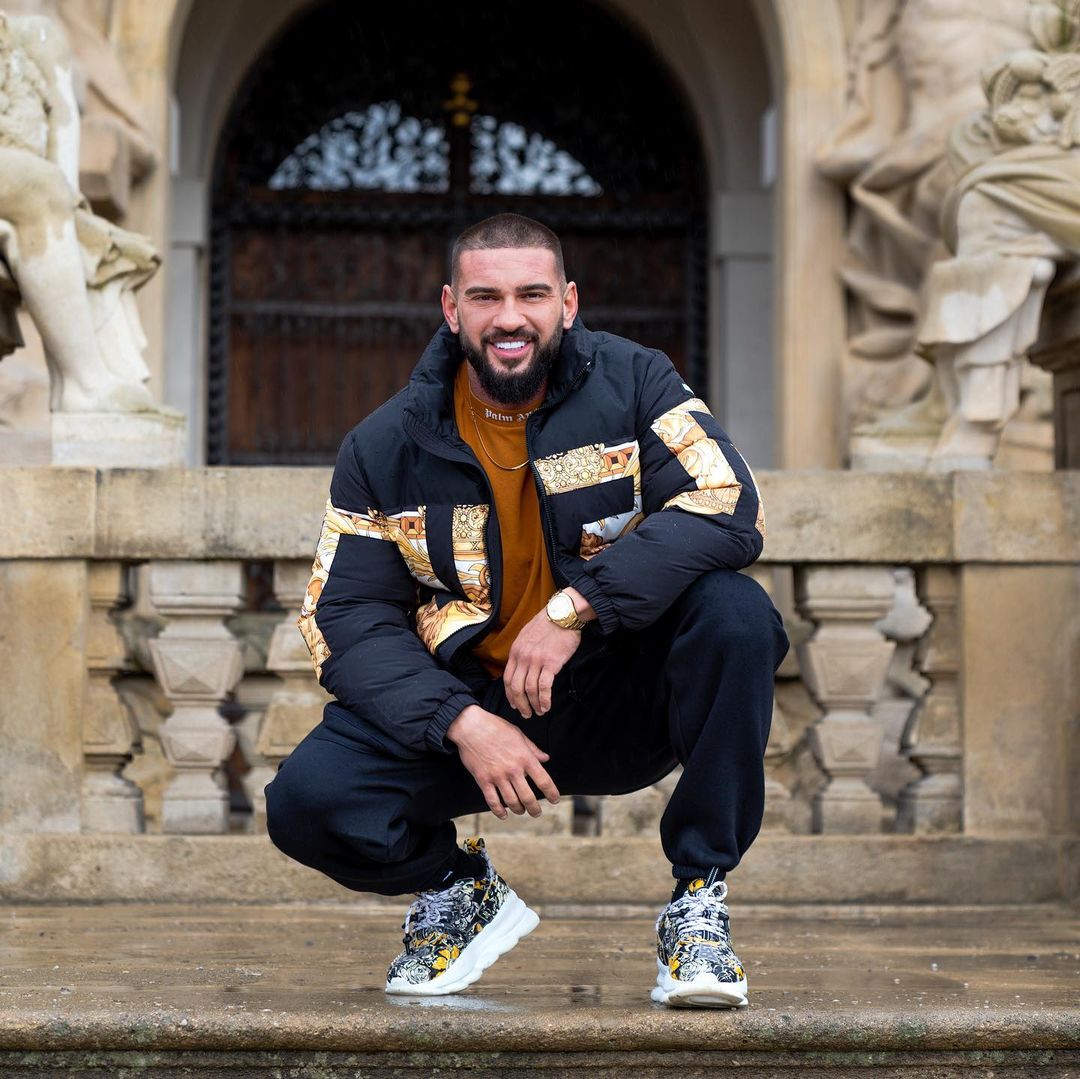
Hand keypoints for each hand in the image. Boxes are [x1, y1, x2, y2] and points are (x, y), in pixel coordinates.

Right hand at [447, 705, 559, 818]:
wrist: (471, 726)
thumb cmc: (495, 727)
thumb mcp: (518, 734)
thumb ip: (533, 749)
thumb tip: (545, 758)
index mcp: (524, 757)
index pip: (544, 780)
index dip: (552, 793)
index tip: (554, 799)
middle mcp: (513, 769)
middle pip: (528, 797)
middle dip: (535, 809)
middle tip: (537, 812)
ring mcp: (497, 776)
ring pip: (511, 802)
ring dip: (519, 810)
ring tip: (522, 811)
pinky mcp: (483, 780)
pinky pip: (492, 801)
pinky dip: (499, 811)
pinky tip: (504, 814)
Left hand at [504, 588, 593, 718]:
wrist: (563, 614)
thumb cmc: (549, 623)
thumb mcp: (527, 635)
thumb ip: (523, 650)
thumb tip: (522, 665)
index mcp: (516, 651)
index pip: (507, 678)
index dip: (510, 694)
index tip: (514, 703)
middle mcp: (523, 657)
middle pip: (516, 687)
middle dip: (520, 704)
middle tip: (526, 714)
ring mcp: (536, 660)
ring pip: (529, 690)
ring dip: (534, 705)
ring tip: (540, 712)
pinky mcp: (551, 663)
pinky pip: (544, 687)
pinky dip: (544, 700)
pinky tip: (547, 706)